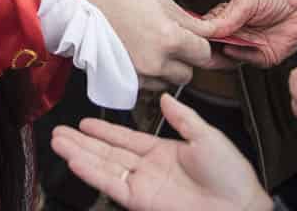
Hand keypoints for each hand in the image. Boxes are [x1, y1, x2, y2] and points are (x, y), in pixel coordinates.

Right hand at [51, 94, 270, 210]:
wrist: (239, 206)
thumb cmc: (231, 175)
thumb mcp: (207, 136)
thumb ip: (183, 117)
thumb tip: (167, 96)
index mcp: (163, 152)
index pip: (126, 139)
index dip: (104, 130)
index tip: (84, 121)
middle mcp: (148, 169)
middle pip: (107, 152)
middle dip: (82, 142)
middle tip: (58, 132)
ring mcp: (142, 185)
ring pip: (103, 166)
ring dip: (79, 154)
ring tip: (57, 142)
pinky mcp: (140, 201)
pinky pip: (110, 184)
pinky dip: (91, 173)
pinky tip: (75, 161)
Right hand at [82, 0, 212, 90]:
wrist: (82, 6)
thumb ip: (188, 20)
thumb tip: (210, 31)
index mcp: (169, 38)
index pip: (204, 53)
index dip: (202, 45)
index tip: (196, 40)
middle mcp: (157, 61)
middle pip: (189, 74)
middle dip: (186, 60)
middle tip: (174, 43)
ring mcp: (141, 74)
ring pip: (170, 82)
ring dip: (169, 69)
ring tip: (154, 48)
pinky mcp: (127, 81)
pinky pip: (151, 85)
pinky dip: (151, 74)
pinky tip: (141, 55)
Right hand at [200, 0, 296, 67]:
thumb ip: (228, 13)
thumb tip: (209, 27)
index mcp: (228, 15)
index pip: (206, 25)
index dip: (198, 29)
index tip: (190, 29)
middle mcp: (235, 32)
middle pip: (213, 44)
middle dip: (206, 43)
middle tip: (199, 41)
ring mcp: (248, 46)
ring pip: (226, 55)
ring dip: (221, 51)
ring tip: (216, 43)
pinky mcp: (262, 57)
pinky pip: (245, 60)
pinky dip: (239, 54)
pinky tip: (235, 46)